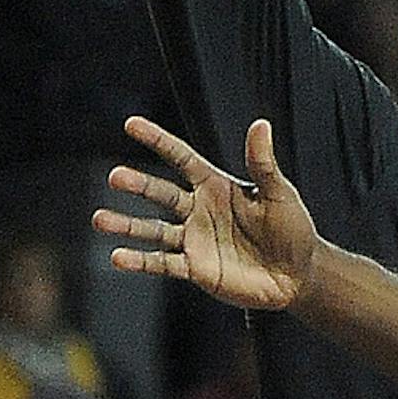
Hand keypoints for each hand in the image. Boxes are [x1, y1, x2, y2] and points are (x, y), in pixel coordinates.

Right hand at [101, 115, 317, 313]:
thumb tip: (260, 124)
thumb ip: (263, 164)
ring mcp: (194, 240)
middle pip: (160, 194)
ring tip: (99, 220)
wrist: (298, 274)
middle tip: (114, 176)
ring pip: (153, 230)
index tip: (131, 125)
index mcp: (215, 185)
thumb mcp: (280, 193)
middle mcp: (198, 210)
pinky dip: (140, 261)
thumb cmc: (292, 228)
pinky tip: (118, 257)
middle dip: (138, 185)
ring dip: (127, 225)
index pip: (181, 158)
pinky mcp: (196, 268)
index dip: (158, 141)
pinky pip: (163, 263)